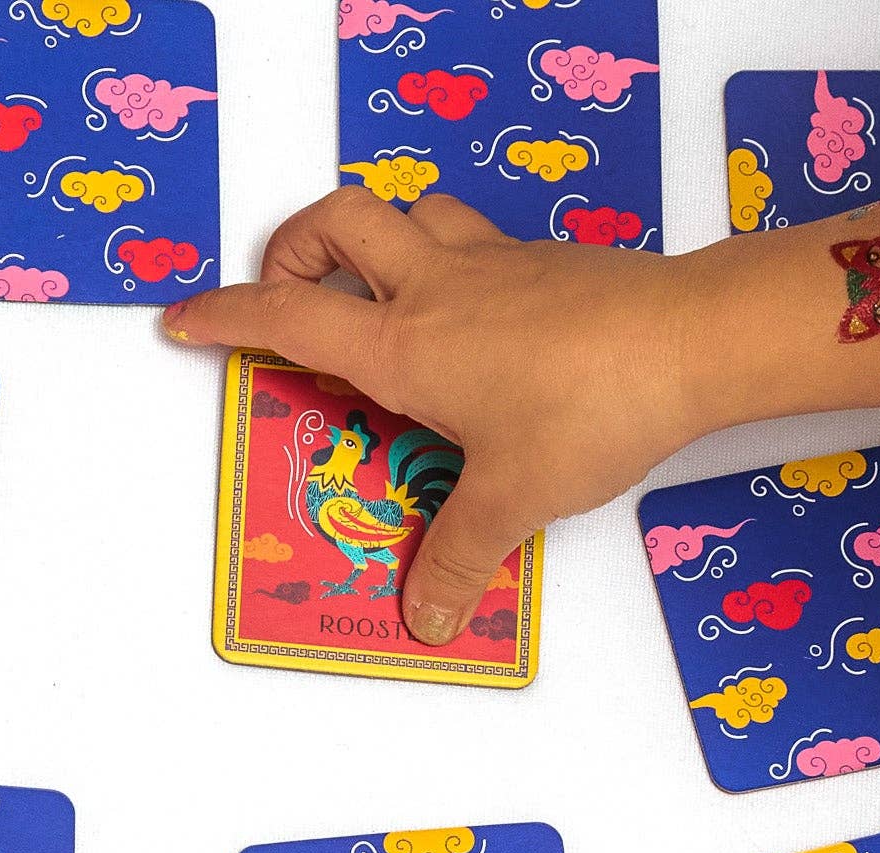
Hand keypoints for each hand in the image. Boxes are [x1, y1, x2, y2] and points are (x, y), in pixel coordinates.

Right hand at [164, 187, 703, 645]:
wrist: (692, 341)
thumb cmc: (594, 405)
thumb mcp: (513, 500)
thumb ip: (460, 560)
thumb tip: (428, 615)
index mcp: (404, 344)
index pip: (288, 318)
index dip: (226, 318)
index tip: (186, 322)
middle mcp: (437, 286)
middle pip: (335, 221)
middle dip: (292, 249)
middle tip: (288, 296)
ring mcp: (490, 263)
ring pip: (407, 210)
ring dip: (374, 238)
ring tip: (373, 294)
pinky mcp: (540, 262)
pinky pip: (470, 237)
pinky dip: (445, 259)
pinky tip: (470, 317)